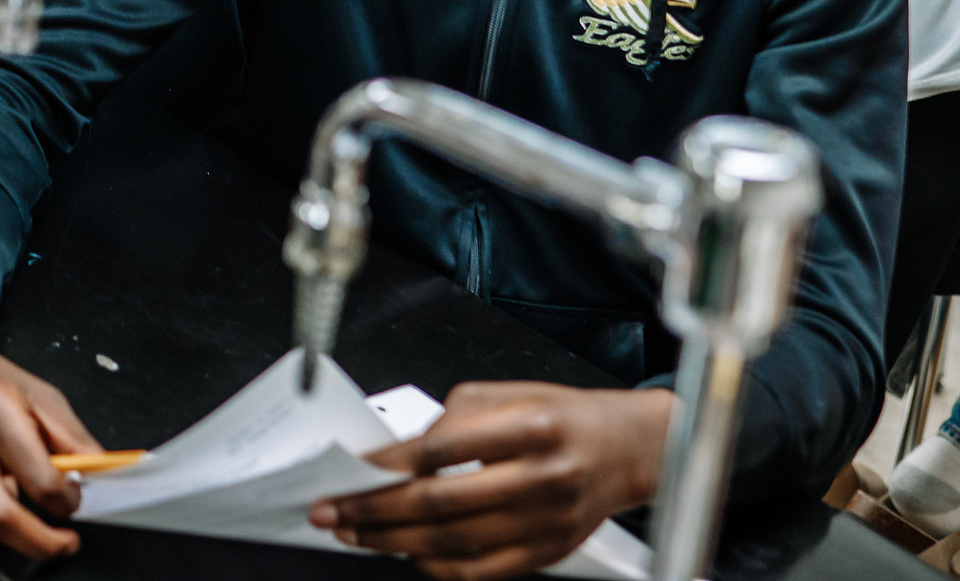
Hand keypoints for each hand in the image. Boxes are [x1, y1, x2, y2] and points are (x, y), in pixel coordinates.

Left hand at [309, 382, 674, 579]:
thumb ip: (450, 422)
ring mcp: (546, 522)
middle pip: (441, 502)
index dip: (389, 463)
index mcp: (529, 426)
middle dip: (375, 510)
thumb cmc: (559, 418)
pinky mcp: (548, 552)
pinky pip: (481, 571)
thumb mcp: (505, 396)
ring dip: (393, 541)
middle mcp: (542, 476)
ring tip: (356, 533)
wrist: (624, 449)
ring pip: (454, 543)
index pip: (442, 448)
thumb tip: (394, 456)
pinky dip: (436, 567)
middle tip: (335, 511)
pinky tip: (407, 552)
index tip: (351, 469)